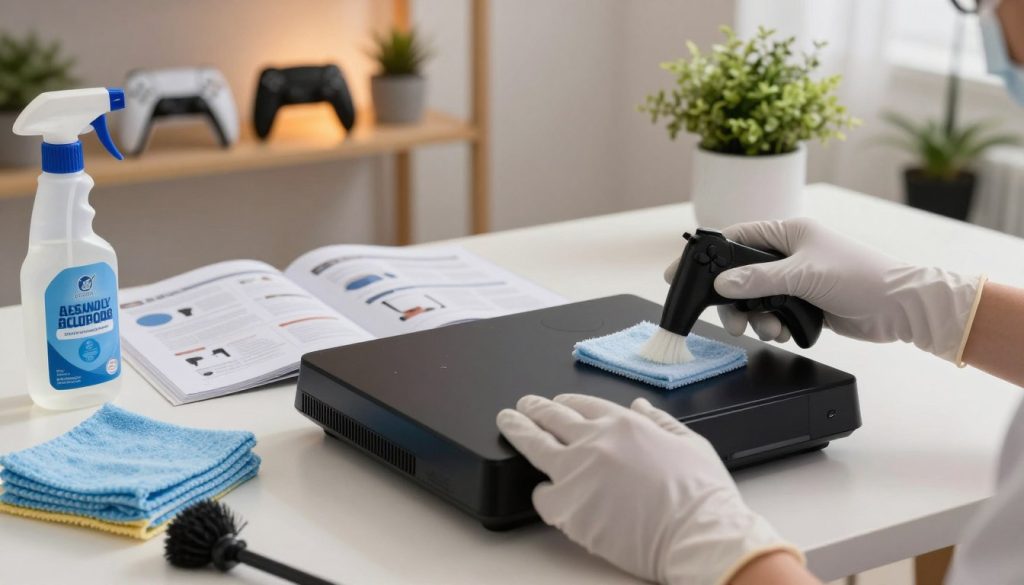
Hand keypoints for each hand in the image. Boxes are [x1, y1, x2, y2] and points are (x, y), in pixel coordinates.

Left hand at [496, 394, 802, 584]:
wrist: (698, 535)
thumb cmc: (701, 497)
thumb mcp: (689, 443)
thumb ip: (660, 421)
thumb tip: (641, 407)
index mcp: (624, 424)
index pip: (583, 404)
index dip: (567, 403)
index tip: (559, 403)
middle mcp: (595, 441)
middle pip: (551, 417)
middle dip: (533, 408)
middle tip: (521, 406)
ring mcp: (577, 473)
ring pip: (533, 444)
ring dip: (517, 429)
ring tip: (507, 423)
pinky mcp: (568, 508)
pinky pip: (541, 494)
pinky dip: (539, 491)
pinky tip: (540, 490)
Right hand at [666, 218, 984, 362]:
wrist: (902, 308)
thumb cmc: (862, 277)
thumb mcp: (804, 275)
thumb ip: (758, 279)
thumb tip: (721, 284)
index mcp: (788, 232)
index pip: (734, 238)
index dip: (706, 255)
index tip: (681, 272)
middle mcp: (788, 253)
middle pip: (739, 274)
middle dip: (733, 300)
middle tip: (730, 320)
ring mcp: (796, 279)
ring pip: (755, 299)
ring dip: (756, 317)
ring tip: (769, 329)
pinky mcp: (804, 303)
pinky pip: (773, 315)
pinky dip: (773, 326)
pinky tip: (786, 332)